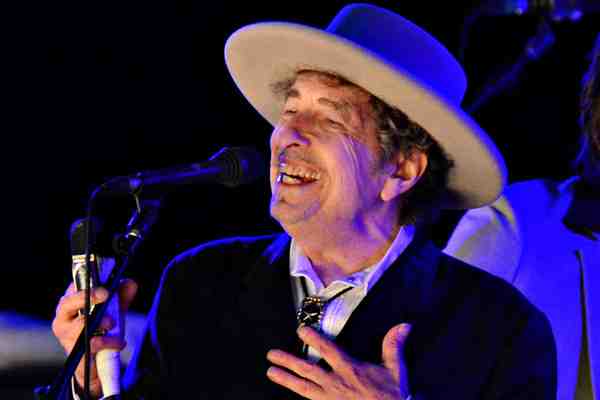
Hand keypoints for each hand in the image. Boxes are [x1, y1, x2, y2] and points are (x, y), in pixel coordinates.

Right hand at [52, 279, 137, 396]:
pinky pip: (93, 343)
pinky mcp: (76, 354)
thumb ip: (122, 297)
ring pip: (81, 324)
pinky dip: (110, 341)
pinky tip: (118, 342)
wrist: (98, 363)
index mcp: (69, 305)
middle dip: (88, 297)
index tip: (101, 282)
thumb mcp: (114, 311)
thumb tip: (130, 283)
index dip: (85, 282)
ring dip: (103, 322)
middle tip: (106, 294)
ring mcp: (67, 338)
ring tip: (113, 324)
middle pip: (67, 303)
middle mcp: (63, 320)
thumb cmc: (101, 331)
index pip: (72, 288)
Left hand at [266, 324, 411, 399]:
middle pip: (307, 370)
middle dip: (288, 361)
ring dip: (286, 379)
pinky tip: (288, 392)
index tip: (300, 330)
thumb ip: (393, 346)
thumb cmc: (391, 396)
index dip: (314, 339)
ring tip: (271, 372)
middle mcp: (336, 384)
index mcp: (350, 370)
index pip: (328, 351)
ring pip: (303, 387)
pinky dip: (298, 396)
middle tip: (271, 354)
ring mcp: (330, 399)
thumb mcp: (395, 370)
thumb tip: (404, 325)